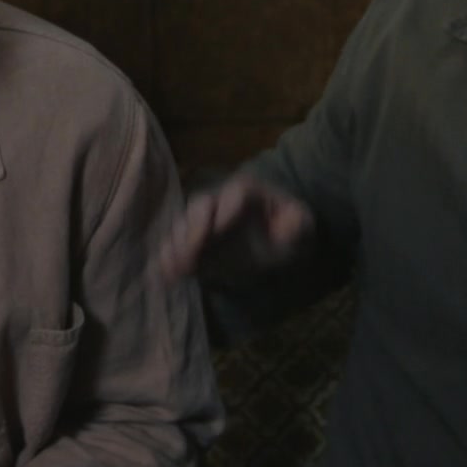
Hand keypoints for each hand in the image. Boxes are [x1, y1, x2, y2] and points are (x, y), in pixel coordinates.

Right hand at [157, 172, 315, 286]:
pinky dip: (169, 259)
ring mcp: (201, 220)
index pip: (234, 193)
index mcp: (246, 191)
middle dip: (193, 229)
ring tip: (176, 269)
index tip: (218, 230)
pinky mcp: (191, 240)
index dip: (225, 209)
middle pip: (200, 206)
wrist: (270, 241)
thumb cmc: (286, 228)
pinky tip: (167, 276)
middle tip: (189, 254)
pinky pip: (175, 245)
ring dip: (177, 246)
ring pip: (183, 224)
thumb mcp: (300, 224)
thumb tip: (290, 223)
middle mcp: (218, 200)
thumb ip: (297, 222)